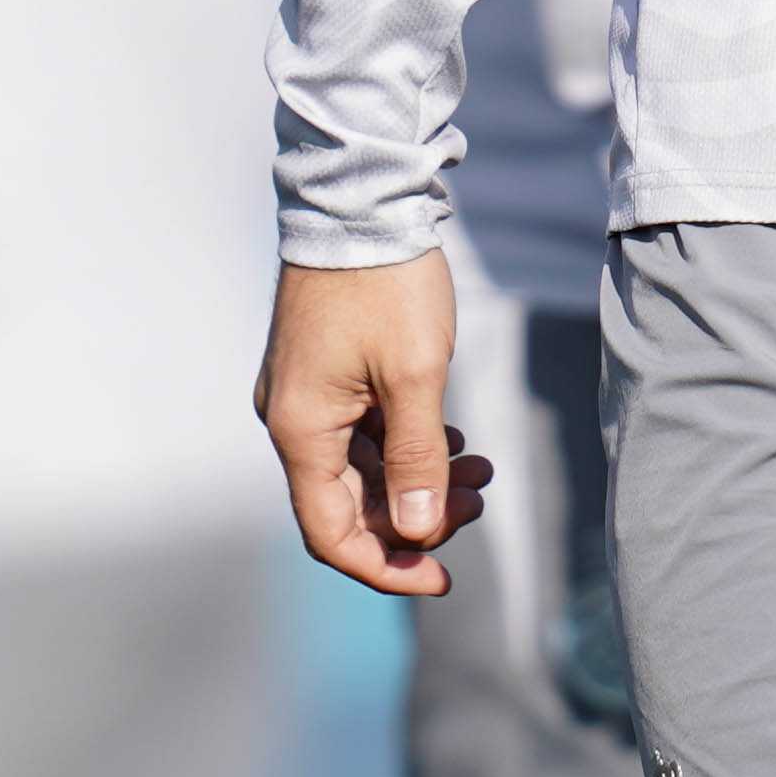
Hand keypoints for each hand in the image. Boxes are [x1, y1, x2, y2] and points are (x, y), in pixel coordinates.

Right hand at [254, 252, 494, 596]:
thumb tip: (415, 532)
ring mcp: (306, 394)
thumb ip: (416, 460)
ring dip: (419, 478)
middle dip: (417, 514)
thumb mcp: (415, 375)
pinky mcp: (326, 371)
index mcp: (302, 429)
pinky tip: (454, 441)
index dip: (385, 566)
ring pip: (362, 467)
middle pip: (350, 503)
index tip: (441, 577)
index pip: (331, 532)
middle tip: (482, 498)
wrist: (362, 199)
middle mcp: (293, 419)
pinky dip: (406, 445)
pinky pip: (362, 433)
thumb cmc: (386, 283)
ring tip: (482, 469)